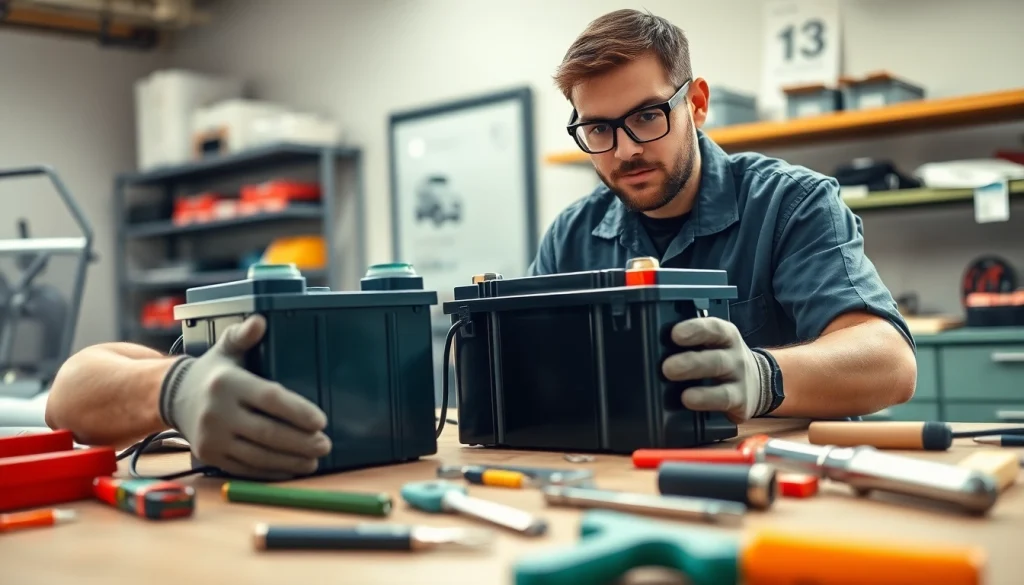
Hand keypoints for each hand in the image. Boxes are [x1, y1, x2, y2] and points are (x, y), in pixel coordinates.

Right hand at [161, 314, 331, 479]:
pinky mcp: (210, 456)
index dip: (298, 411)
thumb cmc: (211, 372)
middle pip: (267, 432)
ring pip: (258, 455)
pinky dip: (271, 471)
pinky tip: (291, 468)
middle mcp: (218, 412)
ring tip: (314, 460)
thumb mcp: (225, 348)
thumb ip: (243, 335)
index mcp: (228, 383)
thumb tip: (259, 321)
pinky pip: (245, 469)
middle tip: (325, 444)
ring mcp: (212, 437)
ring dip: (290, 460)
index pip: (269, 399)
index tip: (321, 421)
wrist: (171, 397)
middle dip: (300, 442)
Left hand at [661, 317, 768, 423]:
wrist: (758, 382)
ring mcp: (740, 379)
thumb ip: (689, 343)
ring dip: (702, 389)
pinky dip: (708, 402)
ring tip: (685, 396)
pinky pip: (725, 402)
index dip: (695, 330)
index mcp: (725, 336)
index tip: (675, 334)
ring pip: (723, 389)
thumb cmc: (722, 358)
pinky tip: (692, 403)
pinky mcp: (741, 401)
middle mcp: (735, 356)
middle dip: (691, 362)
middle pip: (717, 359)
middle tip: (668, 368)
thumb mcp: (711, 345)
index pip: (713, 329)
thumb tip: (652, 346)